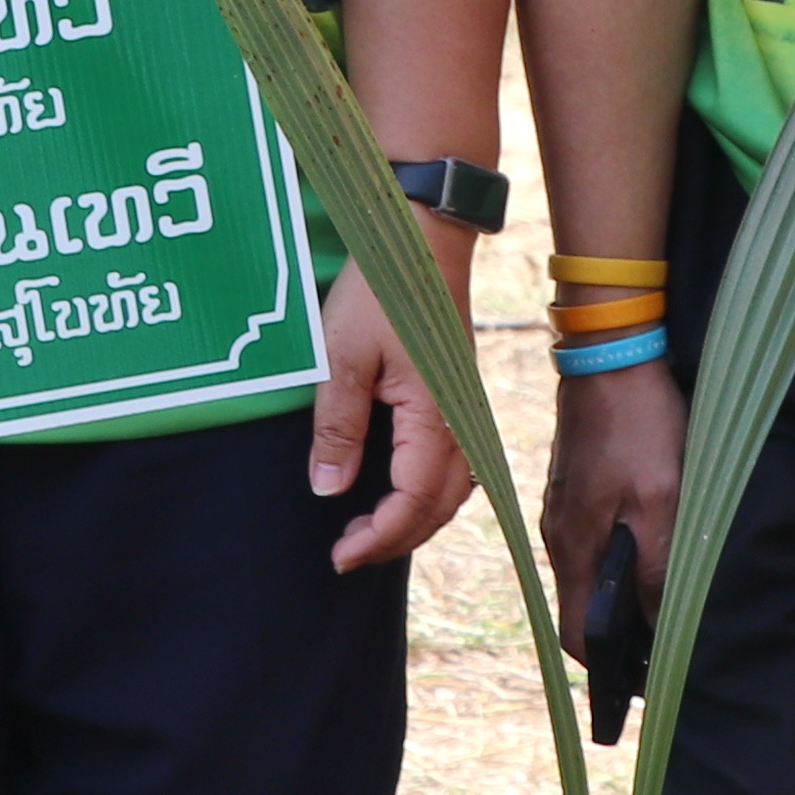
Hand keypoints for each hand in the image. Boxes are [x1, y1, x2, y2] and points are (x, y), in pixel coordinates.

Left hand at [313, 273, 477, 570]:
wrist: (424, 239)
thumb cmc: (379, 291)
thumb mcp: (340, 356)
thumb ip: (337, 427)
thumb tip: (329, 489)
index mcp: (433, 417)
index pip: (412, 503)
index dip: (377, 538)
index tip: (339, 556)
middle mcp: (460, 422)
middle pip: (439, 508)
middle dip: (396, 539)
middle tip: (348, 553)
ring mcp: (464, 410)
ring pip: (452, 491)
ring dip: (415, 520)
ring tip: (371, 530)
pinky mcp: (459, 397)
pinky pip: (455, 466)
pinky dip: (430, 493)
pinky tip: (400, 489)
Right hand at [541, 360, 683, 657]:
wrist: (611, 351)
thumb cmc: (638, 426)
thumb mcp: (661, 503)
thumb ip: (657, 570)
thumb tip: (659, 628)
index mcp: (571, 546)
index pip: (576, 635)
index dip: (609, 667)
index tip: (647, 678)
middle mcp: (558, 532)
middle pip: (582, 603)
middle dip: (620, 629)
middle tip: (670, 637)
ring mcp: (564, 503)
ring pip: (590, 567)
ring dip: (623, 586)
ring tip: (669, 590)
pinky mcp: (576, 480)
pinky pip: (594, 533)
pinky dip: (621, 551)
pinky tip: (654, 538)